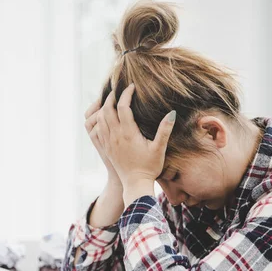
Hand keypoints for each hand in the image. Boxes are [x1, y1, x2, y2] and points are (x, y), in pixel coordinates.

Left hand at [96, 84, 175, 201]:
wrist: (135, 183)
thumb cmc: (150, 167)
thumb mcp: (160, 148)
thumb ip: (165, 129)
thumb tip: (172, 113)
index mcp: (128, 133)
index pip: (123, 107)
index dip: (126, 94)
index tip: (132, 87)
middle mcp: (116, 136)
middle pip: (107, 109)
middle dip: (111, 97)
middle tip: (118, 90)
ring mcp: (109, 142)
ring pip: (100, 118)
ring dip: (104, 107)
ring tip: (112, 100)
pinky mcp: (106, 147)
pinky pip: (98, 128)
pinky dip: (100, 118)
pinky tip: (107, 116)